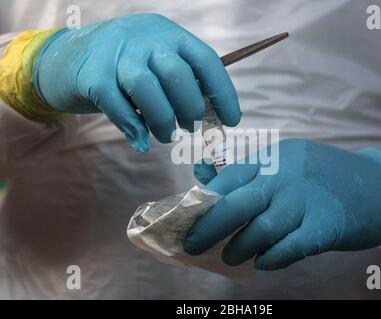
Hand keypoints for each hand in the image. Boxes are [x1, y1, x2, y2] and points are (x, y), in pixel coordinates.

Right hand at [33, 14, 239, 151]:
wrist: (68, 57)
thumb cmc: (125, 67)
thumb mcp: (156, 63)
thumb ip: (180, 83)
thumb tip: (210, 116)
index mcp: (168, 34)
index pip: (205, 60)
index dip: (223, 93)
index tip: (231, 120)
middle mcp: (144, 38)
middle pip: (177, 74)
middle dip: (190, 108)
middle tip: (189, 127)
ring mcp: (115, 53)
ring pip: (146, 88)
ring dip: (162, 120)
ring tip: (166, 135)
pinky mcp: (91, 74)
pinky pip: (117, 105)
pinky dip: (133, 127)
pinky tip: (141, 141)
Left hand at [184, 139, 380, 269]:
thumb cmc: (325, 178)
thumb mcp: (288, 164)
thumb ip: (251, 174)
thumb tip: (206, 184)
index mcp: (274, 157)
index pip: (229, 177)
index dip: (205, 200)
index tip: (189, 219)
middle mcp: (287, 175)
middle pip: (237, 203)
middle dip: (209, 227)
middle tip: (193, 245)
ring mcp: (307, 199)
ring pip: (261, 228)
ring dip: (239, 247)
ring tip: (228, 257)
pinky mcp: (327, 225)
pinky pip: (290, 248)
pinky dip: (272, 258)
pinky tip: (264, 262)